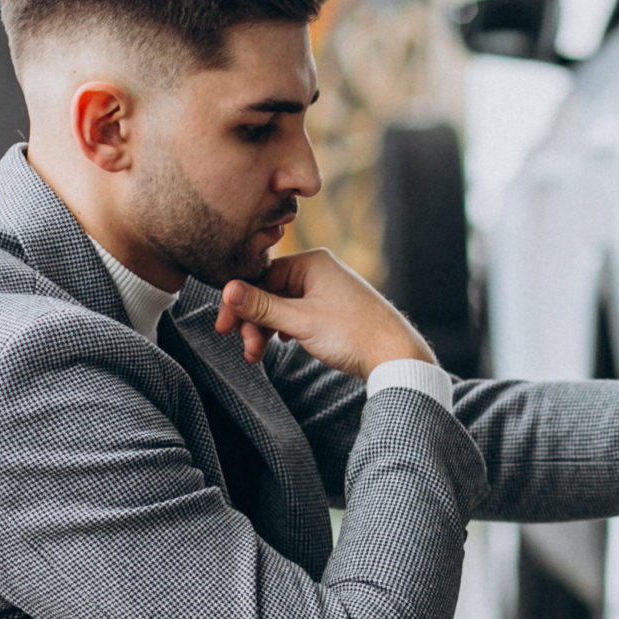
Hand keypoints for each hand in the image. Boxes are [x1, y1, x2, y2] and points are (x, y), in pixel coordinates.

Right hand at [215, 249, 432, 378]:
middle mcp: (319, 270)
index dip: (239, 304)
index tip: (223, 328)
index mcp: (311, 262)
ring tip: (257, 356)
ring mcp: (327, 289)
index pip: (260, 277)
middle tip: (246, 350)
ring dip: (267, 330)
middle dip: (254, 322)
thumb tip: (226, 289)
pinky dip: (285, 330)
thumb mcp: (299, 321)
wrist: (395, 355)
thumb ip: (261, 306)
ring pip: (282, 306)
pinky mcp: (333, 308)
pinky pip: (298, 313)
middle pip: (269, 292)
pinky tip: (281, 345)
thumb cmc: (351, 334)